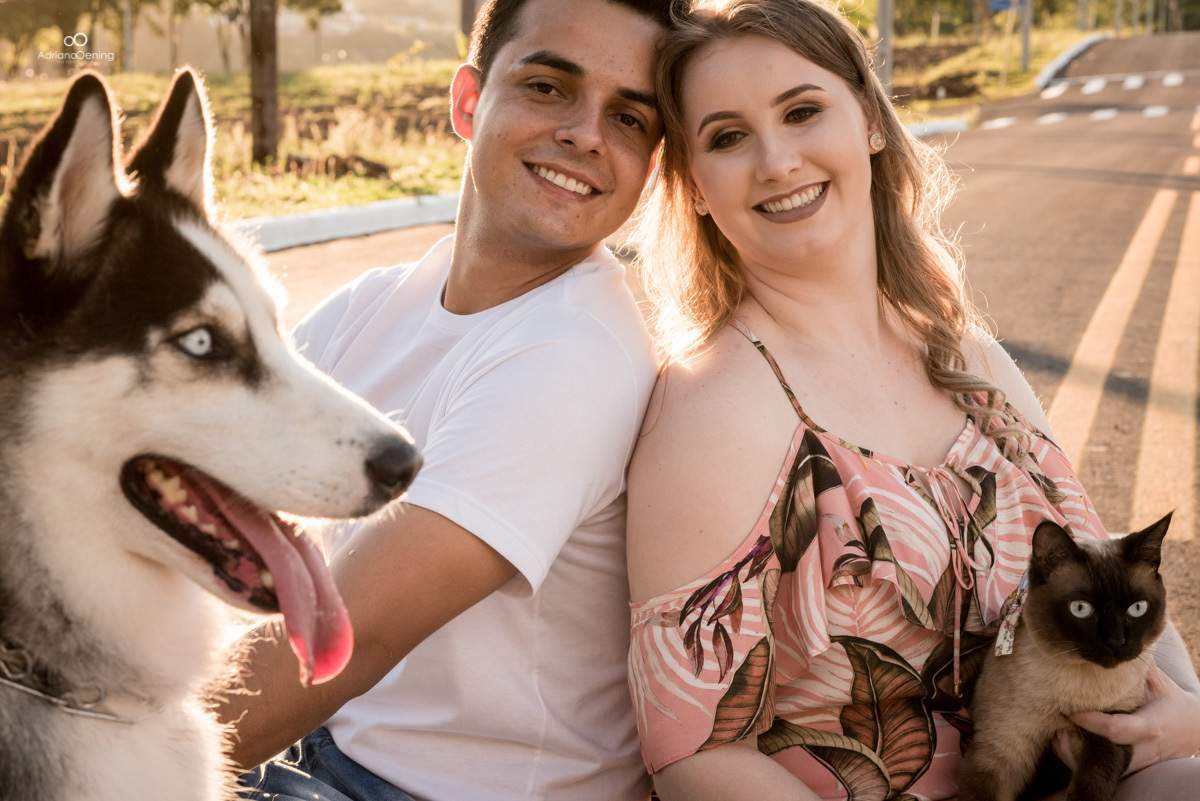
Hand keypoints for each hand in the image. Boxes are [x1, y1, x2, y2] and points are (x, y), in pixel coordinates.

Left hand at [1053, 664, 1199, 773]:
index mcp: (1150, 726)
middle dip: (1076, 742)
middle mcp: (1141, 750)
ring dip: (1071, 752)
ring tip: (1056, 729)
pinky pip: (1096, 770)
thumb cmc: (1170, 702)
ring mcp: (1134, 764)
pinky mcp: (1127, 771)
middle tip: (1057, 721)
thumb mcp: (1159, 682)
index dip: (1091, 721)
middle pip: (1102, 754)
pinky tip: (1063, 739)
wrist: (1191, 730)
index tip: (1071, 709)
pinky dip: (1075, 759)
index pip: (1116, 729)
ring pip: (1097, 767)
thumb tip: (1113, 641)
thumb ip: (1137, 666)